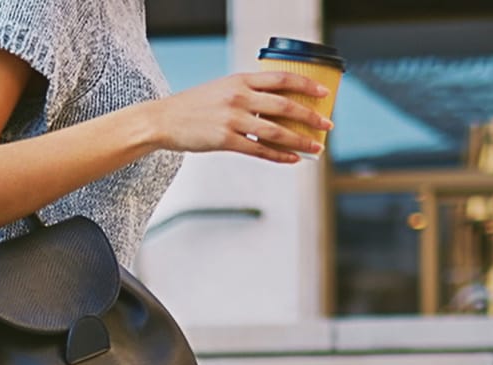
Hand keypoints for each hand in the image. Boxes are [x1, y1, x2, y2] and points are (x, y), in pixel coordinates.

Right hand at [142, 70, 333, 161]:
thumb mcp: (223, 89)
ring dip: (300, 140)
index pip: (282, 78)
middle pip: (285, 105)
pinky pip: (259, 151)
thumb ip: (248, 93)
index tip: (323, 93)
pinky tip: (294, 159)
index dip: (306, 84)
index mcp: (240, 80)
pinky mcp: (225, 141)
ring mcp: (232, 119)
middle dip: (310, 116)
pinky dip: (279, 156)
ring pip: (276, 131)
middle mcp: (239, 97)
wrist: (165, 120)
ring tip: (317, 147)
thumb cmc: (196, 106)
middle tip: (327, 125)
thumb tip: (276, 105)